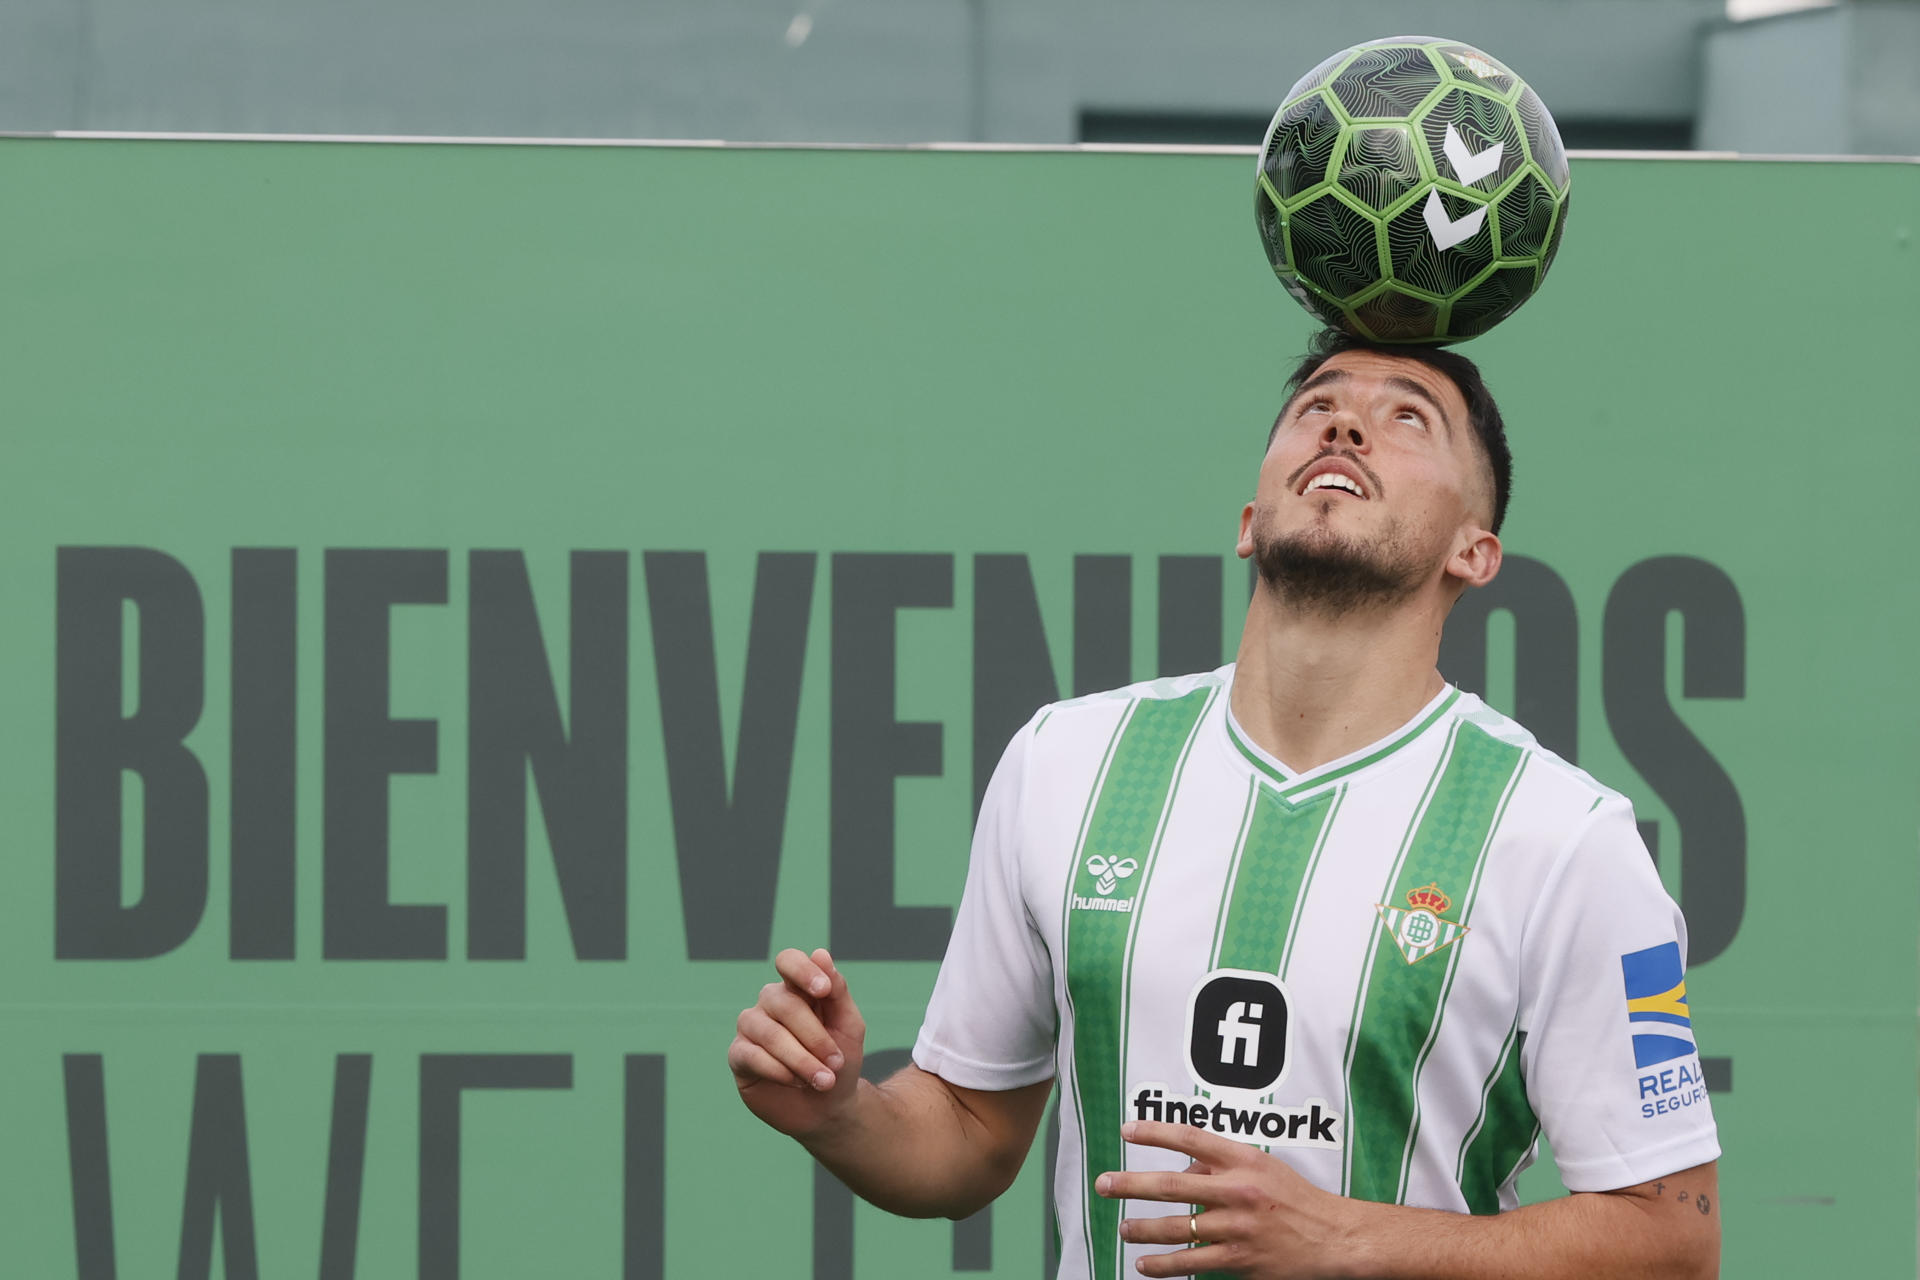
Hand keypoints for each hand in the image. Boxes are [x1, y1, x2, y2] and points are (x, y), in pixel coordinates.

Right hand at [728, 947, 867, 1138]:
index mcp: (796, 989)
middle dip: (815, 1036)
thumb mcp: (848, 1026)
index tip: (824, 991)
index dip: (803, 970)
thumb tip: (820, 953)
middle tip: (835, 1063)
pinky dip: (779, 1070)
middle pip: (784, 1003)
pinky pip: (752, 1055)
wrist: (828, 1107)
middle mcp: (770, 1003)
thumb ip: (837, 991)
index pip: (788, 961)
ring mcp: (751, 1028)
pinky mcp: (738, 1055)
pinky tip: (796, 1083)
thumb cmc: (838, 1061)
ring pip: (769, 1032)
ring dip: (801, 1059)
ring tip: (823, 1080)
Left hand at [1095, 1121, 1363, 1278]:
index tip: (1126, 1130)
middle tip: (1104, 1184)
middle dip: (1132, 1184)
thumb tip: (1181, 1171)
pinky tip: (1144, 1264)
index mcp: (1243, 1160)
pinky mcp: (1239, 1260)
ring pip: (1176, 1228)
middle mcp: (1238, 1190)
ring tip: (1122, 1227)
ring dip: (1142, 1228)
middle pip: (1173, 1184)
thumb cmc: (1295, 1199)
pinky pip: (1192, 1262)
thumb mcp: (1262, 1166)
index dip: (1155, 1132)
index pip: (1191, 1138)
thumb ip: (1220, 1164)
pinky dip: (1163, 1264)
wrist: (1332, 1238)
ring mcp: (1237, 1227)